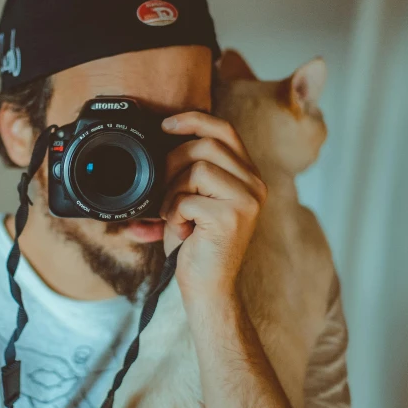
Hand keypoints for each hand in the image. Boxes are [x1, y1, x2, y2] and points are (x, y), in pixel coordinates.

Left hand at [159, 111, 266, 301]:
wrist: (207, 288)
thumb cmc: (196, 244)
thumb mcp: (191, 201)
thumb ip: (184, 173)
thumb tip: (153, 145)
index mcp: (247, 176)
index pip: (225, 130)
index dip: (194, 119)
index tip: (165, 124)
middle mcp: (254, 184)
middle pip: (206, 145)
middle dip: (173, 163)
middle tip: (166, 191)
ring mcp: (247, 200)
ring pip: (196, 168)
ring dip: (172, 192)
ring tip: (175, 215)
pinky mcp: (232, 217)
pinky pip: (187, 198)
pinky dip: (173, 214)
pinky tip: (182, 231)